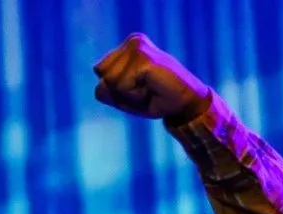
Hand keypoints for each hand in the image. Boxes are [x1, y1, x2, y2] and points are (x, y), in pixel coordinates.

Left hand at [91, 33, 210, 123]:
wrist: (183, 103)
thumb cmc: (153, 99)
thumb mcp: (121, 96)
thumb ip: (104, 89)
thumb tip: (103, 82)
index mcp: (128, 45)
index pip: (99, 71)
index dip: (114, 88)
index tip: (137, 86)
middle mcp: (133, 41)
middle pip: (102, 76)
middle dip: (119, 91)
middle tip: (143, 88)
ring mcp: (138, 47)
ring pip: (110, 82)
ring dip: (128, 94)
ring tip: (148, 87)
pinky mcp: (143, 58)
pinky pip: (121, 87)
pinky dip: (135, 95)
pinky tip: (152, 88)